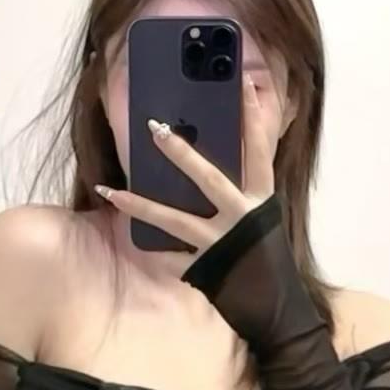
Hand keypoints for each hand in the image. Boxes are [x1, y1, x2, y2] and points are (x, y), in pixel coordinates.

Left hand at [94, 72, 274, 267]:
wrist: (278, 308)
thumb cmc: (269, 258)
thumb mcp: (263, 219)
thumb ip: (244, 193)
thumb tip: (217, 162)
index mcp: (262, 200)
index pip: (258, 150)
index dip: (252, 116)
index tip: (241, 82)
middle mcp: (242, 217)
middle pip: (208, 178)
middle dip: (181, 153)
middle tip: (155, 128)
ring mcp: (221, 244)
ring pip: (174, 220)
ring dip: (139, 205)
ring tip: (111, 192)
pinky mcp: (205, 268)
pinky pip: (171, 257)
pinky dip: (153, 249)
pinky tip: (129, 241)